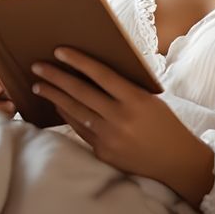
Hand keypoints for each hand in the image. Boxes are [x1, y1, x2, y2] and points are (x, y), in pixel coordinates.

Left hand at [30, 46, 214, 206]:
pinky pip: (80, 130)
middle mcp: (121, 118)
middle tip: (37, 67)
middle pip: (80, 93)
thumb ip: (124, 88)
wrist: (177, 163)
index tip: (59, 51)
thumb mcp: (150, 100)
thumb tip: (92, 72)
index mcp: (136, 99)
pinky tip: (57, 106)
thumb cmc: (165, 124)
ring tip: (38, 86)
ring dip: (54, 97)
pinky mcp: (104, 152)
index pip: (101, 74)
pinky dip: (67, 115)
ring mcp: (110, 137)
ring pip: (75, 112)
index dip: (78, 61)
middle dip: (55, 78)